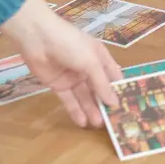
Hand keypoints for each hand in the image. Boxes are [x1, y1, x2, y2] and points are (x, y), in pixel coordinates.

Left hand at [0, 0, 122, 127]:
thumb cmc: (71, 44)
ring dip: (91, 109)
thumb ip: (101, 83)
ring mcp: (72, 77)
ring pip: (84, 96)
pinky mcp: (58, 85)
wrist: (38, 39)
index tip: (126, 107)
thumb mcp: (91, 62)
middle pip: (98, 88)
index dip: (118, 90)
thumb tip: (114, 103)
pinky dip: (75, 110)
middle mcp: (88, 67)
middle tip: (111, 121)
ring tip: (97, 124)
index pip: (113, 76)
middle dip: (104, 103)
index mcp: (100, 57)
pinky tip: (82, 122)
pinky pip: (69, 99)